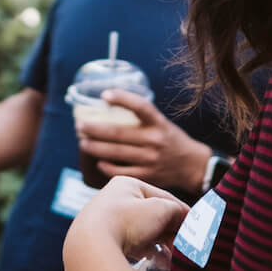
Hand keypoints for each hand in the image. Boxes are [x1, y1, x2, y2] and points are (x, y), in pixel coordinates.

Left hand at [66, 176, 187, 262]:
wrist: (91, 249)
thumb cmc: (126, 222)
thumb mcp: (160, 210)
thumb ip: (176, 211)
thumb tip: (184, 220)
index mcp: (126, 184)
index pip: (162, 196)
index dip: (181, 211)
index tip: (195, 226)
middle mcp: (113, 199)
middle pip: (152, 215)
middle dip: (170, 230)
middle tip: (185, 243)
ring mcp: (106, 221)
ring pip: (142, 231)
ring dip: (159, 242)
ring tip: (173, 255)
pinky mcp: (102, 242)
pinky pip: (130, 244)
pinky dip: (145, 251)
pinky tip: (157, 261)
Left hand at [76, 92, 210, 195]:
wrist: (191, 165)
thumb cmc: (170, 139)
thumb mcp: (161, 122)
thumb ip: (141, 117)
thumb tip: (108, 106)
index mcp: (158, 123)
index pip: (140, 106)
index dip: (122, 99)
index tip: (104, 95)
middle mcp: (155, 140)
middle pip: (118, 133)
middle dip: (95, 129)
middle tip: (80, 126)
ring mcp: (151, 159)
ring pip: (116, 153)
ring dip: (95, 147)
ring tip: (82, 142)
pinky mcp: (148, 175)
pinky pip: (122, 172)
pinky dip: (107, 167)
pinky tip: (97, 161)